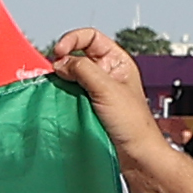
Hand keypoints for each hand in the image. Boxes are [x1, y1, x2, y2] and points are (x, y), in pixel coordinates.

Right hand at [46, 27, 163, 147]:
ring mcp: (97, 90)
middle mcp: (107, 73)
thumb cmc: (134, 125)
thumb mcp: (107, 89)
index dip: (73, 40)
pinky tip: (62, 100)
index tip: (59, 52)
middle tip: (57, 71)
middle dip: (64, 61)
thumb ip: (83, 69)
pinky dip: (63, 94)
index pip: (90, 37)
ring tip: (60, 87)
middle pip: (78, 55)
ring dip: (62, 80)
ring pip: (71, 75)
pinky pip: (70, 94)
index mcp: (117, 62)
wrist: (136, 155)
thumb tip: (61, 62)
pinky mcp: (88, 106)